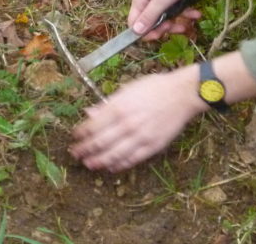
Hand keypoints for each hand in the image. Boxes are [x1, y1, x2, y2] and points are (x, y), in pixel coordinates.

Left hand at [69, 67, 202, 172]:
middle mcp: (127, 124)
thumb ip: (107, 104)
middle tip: (75, 154)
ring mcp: (140, 137)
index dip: (80, 134)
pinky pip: (131, 160)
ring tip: (89, 164)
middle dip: (84, 150)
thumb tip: (89, 113)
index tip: (74, 137)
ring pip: (113, 155)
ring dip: (98, 161)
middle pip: (99, 143)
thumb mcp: (127, 89)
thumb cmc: (154, 87)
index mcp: (119, 107)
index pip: (92, 126)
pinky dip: (119, 165)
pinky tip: (111, 167)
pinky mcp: (152, 146)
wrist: (182, 94)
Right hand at [128, 0, 200, 39]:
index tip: (160, 35)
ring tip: (191, 22)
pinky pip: (174, 8)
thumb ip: (149, 17)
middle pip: (151, 22)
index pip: (135, 24)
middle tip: (177, 27)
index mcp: (140, 1)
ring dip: (178, 21)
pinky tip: (196, 13)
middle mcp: (146, 0)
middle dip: (165, 27)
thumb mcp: (162, 0)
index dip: (146, 32)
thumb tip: (135, 32)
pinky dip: (184, 12)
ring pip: (165, 17)